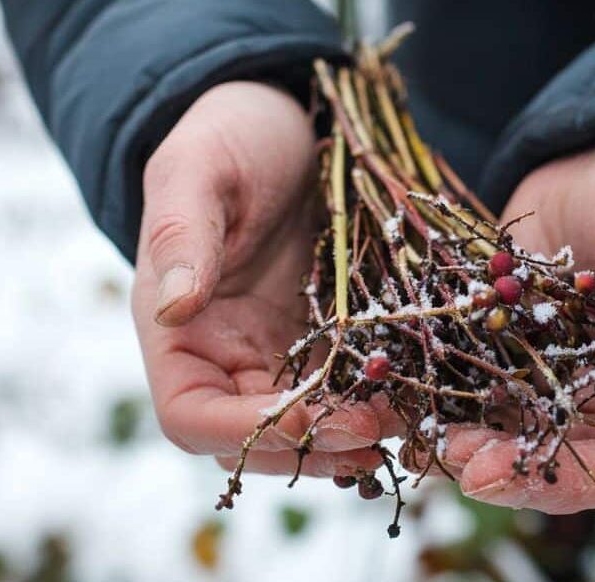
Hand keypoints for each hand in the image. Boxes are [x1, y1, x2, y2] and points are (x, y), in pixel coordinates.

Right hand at [132, 82, 396, 477]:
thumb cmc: (227, 137)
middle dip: (314, 446)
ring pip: (309, 429)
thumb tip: (173, 307)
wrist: (284, 122)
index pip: (192, 418)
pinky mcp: (330, 340)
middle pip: (255, 441)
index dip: (247, 433)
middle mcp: (225, 356)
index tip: (310, 418)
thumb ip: (180, 235)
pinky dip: (382, 404)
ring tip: (409, 425)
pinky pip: (351, 390)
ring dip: (354, 438)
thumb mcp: (197, 170)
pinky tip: (422, 399)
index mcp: (177, 331)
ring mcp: (280, 354)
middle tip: (378, 432)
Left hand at [444, 145, 594, 512]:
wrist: (593, 168)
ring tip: (412, 439)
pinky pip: (474, 398)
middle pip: (563, 464)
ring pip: (510, 442)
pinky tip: (391, 405)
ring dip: (461, 448)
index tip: (510, 474)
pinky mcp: (507, 362)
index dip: (579, 482)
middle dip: (504, 470)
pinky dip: (435, 407)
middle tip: (449, 455)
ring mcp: (554, 386)